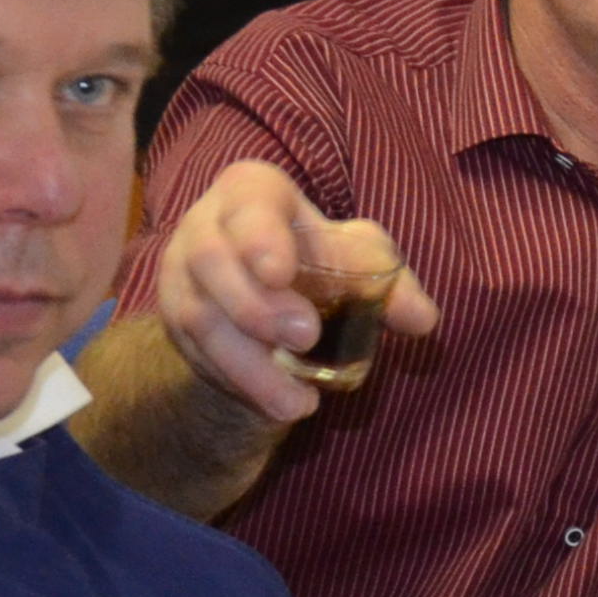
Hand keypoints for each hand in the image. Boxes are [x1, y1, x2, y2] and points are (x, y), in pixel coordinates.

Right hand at [142, 159, 436, 425]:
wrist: (264, 297)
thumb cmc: (316, 259)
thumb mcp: (358, 261)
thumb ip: (390, 284)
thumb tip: (422, 318)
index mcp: (253, 192)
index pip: (249, 201)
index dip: (259, 236)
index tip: (280, 272)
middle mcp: (206, 225)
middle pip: (212, 260)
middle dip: (257, 305)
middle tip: (306, 336)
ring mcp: (182, 274)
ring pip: (199, 316)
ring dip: (249, 363)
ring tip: (298, 401)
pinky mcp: (176, 321)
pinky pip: (197, 353)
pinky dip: (242, 382)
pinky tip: (283, 404)